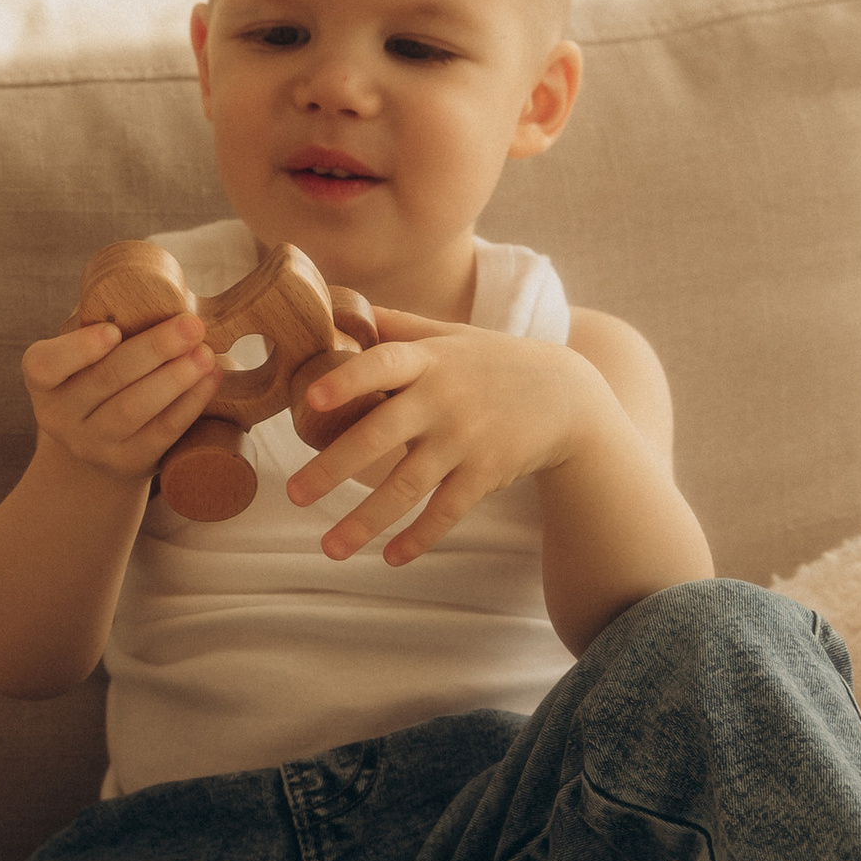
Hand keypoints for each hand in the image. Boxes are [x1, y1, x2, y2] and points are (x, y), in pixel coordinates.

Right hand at [21, 310, 222, 487]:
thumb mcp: (84, 348)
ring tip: (206, 353)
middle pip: (106, 381)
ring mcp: (92, 445)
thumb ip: (100, 320)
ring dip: (175, 378)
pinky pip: (161, 433)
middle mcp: (59, 416)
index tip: (113, 331)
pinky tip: (210, 379)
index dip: (78, 350)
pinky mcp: (128, 464)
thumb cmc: (96, 373)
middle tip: (191, 325)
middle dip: (153, 350)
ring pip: (134, 410)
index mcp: (43, 380)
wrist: (98, 440)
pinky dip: (189, 404)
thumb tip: (152, 286)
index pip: (46, 366)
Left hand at [283, 307, 603, 565]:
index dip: (347, 380)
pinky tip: (391, 557)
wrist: (566, 395)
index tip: (310, 398)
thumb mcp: (449, 334)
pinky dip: (419, 537)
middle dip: (333, 468)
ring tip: (329, 549)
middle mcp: (443, 399)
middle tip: (294, 495)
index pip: (382, 364)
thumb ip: (395, 325)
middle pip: (380, 436)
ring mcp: (465, 439)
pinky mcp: (486, 473)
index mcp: (428, 361)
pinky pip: (446, 512)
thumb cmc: (491, 361)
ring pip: (407, 487)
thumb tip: (336, 303)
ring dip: (366, 522)